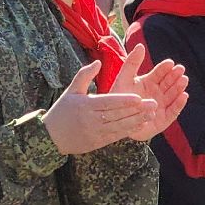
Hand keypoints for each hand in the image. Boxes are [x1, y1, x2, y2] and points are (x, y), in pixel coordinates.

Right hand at [43, 59, 158, 154]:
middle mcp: (92, 120)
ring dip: (137, 121)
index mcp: (86, 105)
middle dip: (137, 110)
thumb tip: (98, 62)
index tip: (139, 97)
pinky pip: (116, 136)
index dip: (124, 101)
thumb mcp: (71, 90)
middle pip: (118, 115)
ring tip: (152, 114)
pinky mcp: (98, 142)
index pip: (109, 102)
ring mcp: (96, 133)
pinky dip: (129, 131)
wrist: (50, 137)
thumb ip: (84, 75)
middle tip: (154, 104)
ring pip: (120, 126)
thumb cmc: (62, 110)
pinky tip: (141, 125)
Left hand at [111, 44, 189, 140]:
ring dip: (179, 87)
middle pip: (169, 83)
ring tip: (183, 80)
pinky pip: (173, 111)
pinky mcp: (164, 119)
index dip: (165, 68)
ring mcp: (162, 105)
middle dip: (175, 76)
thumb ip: (132, 63)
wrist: (116, 122)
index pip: (159, 73)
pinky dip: (179, 104)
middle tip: (180, 69)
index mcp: (149, 82)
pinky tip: (184, 96)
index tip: (170, 62)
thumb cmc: (120, 100)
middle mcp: (157, 93)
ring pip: (173, 95)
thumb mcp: (124, 79)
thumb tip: (141, 45)